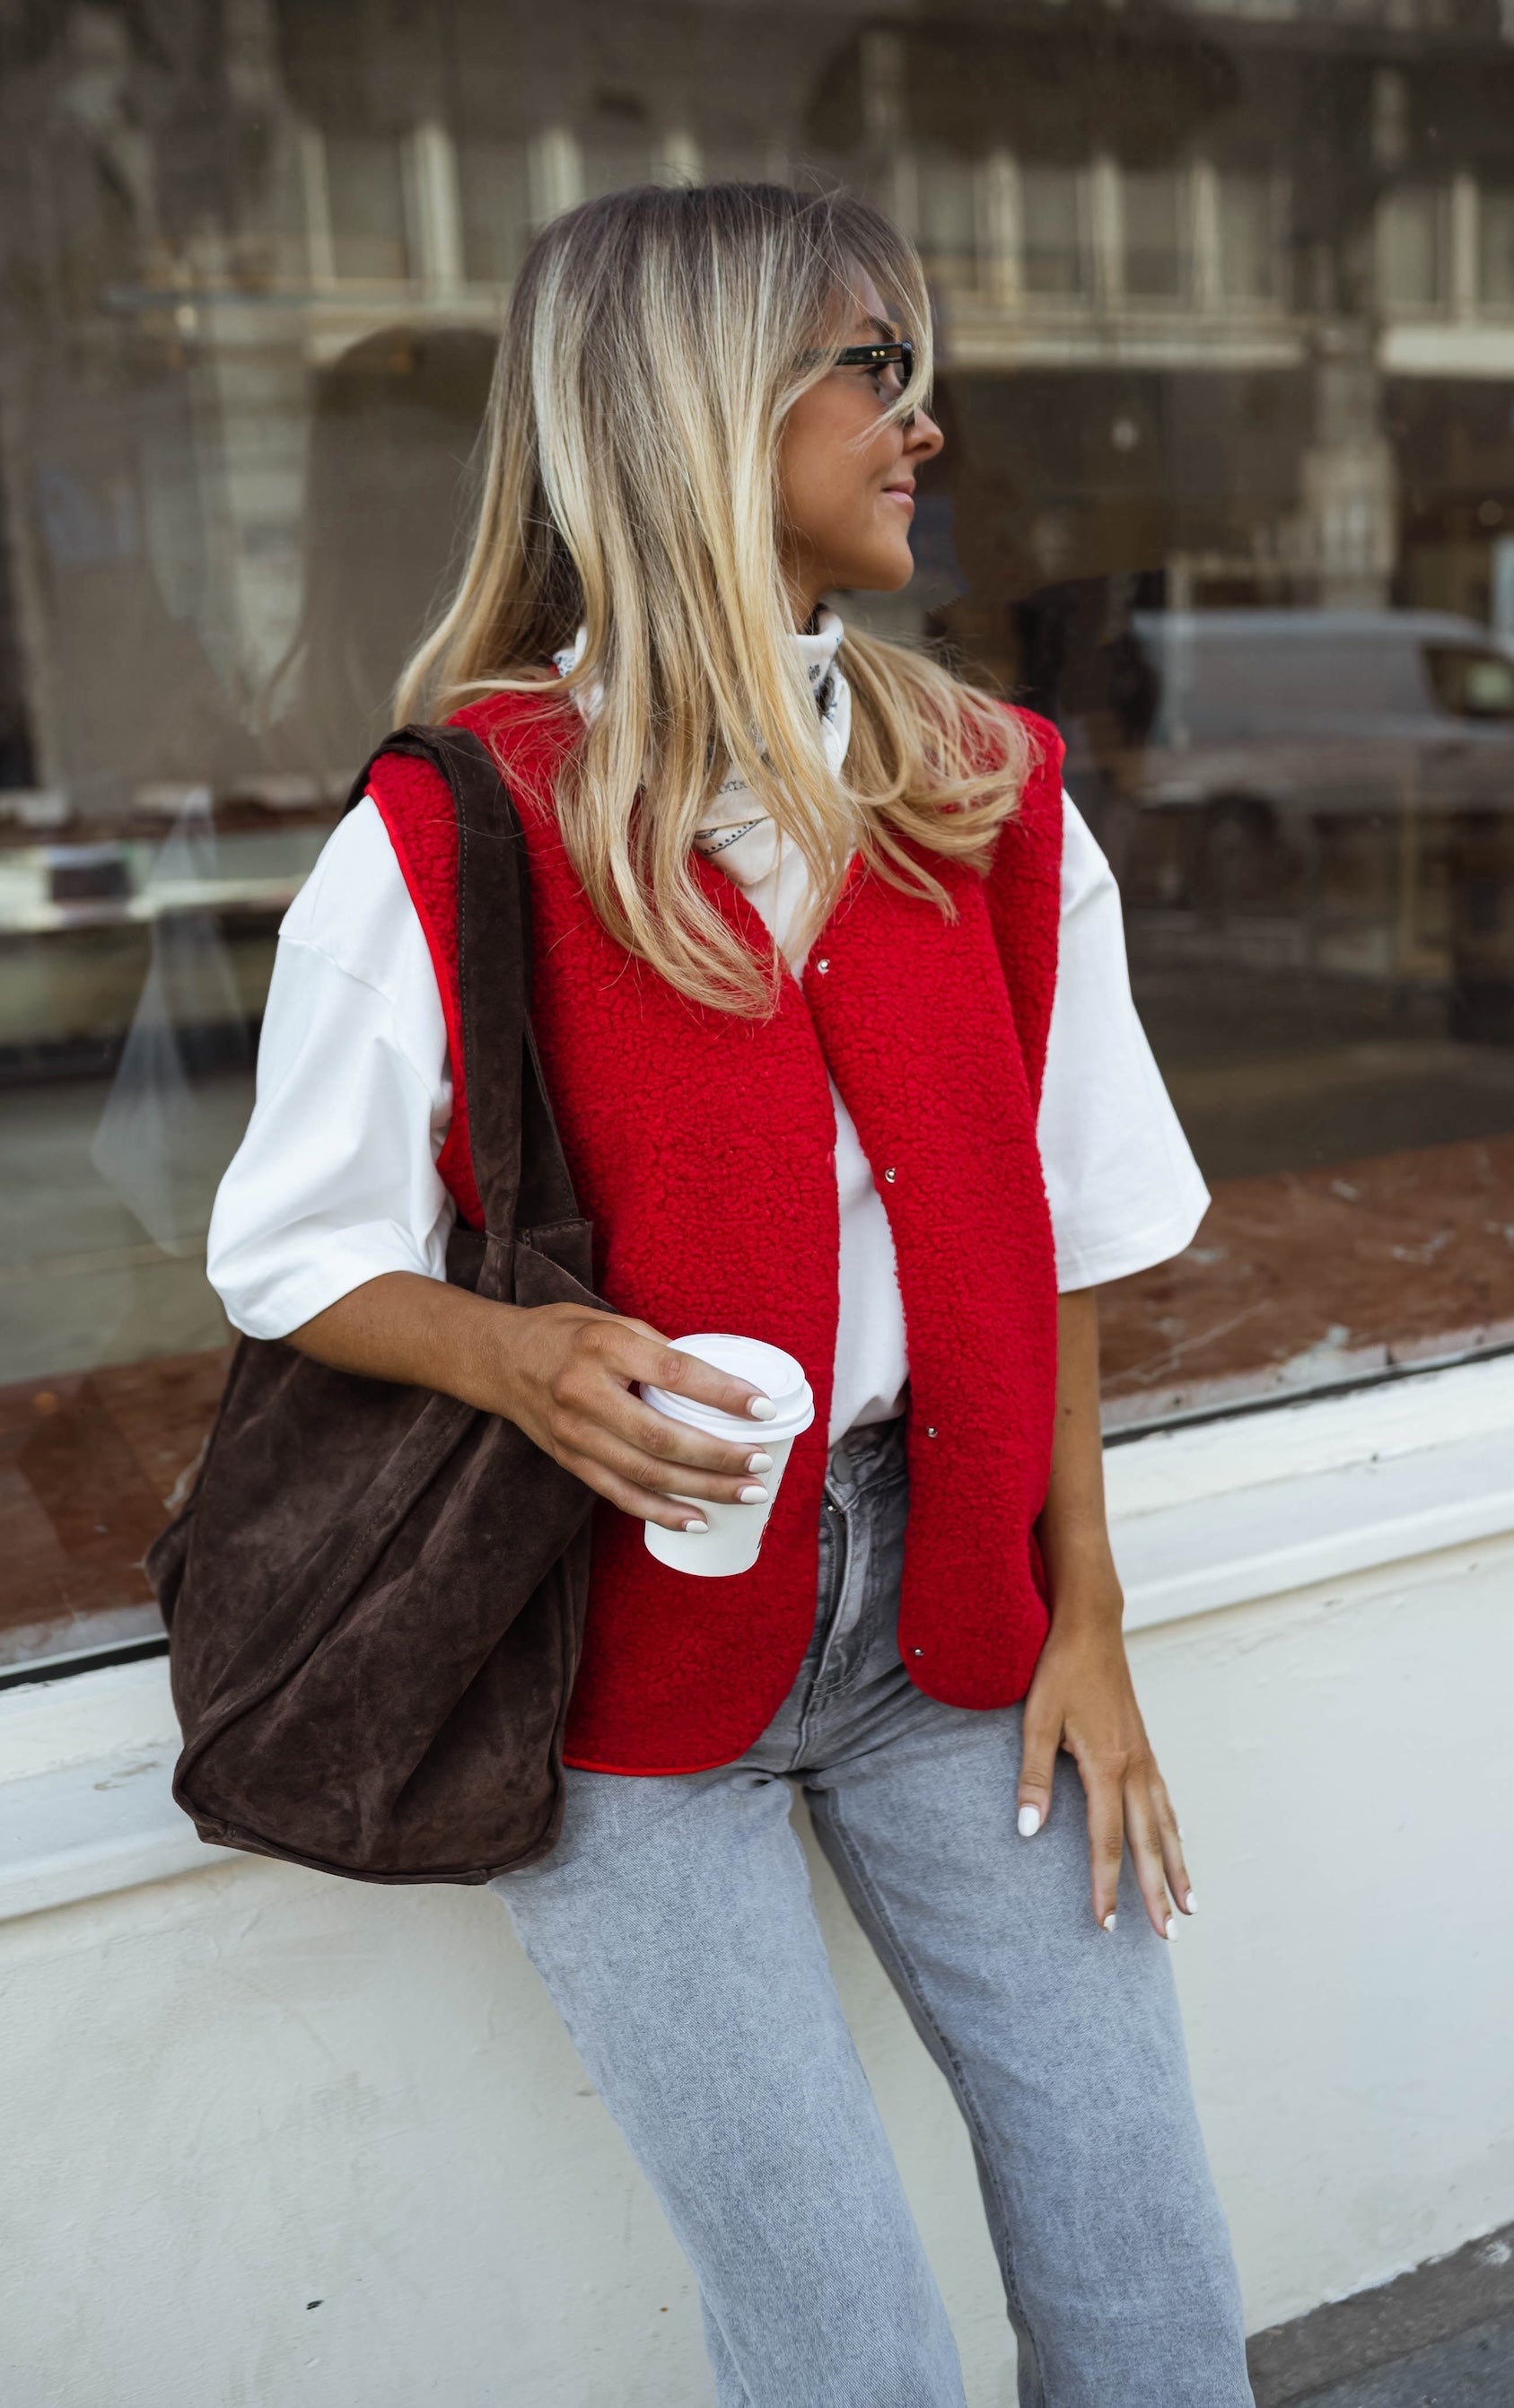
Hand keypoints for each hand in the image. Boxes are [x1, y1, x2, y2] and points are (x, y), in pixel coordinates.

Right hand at [484, 1303, 780, 1532]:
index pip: (674, 1373)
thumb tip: (719, 1384)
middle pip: (661, 1435)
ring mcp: (574, 1434)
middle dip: (719, 1454)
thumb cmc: (565, 1334)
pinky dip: (661, 1512)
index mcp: (603, 1346)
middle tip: (761, 1461)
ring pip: (646, 1472)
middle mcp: (584, 1393)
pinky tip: (697, 1519)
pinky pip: (620, 1494)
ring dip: (702, 1488)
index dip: (722, 1393)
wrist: (500, 1359)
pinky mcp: (569, 1461)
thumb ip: (659, 1351)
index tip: (762, 1408)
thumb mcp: (612, 1323)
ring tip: (747, 1492)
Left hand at [1015, 1604, 1194, 1939]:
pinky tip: (1178, 1844)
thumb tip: (1028, 1831)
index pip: (1107, 1841)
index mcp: (1107, 1766)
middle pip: (1149, 1843)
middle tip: (1168, 1937)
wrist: (1091, 1625)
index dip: (1105, 1885)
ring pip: (1167, 1825)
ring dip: (1178, 1867)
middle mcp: (1135, 1767)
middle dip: (1158, 1892)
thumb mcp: (1035, 1719)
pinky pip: (1166, 1801)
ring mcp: (1145, 1757)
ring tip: (1190, 1907)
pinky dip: (1175, 1831)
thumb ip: (1033, 1777)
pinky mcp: (1145, 1747)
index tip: (1107, 1923)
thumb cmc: (1059, 1670)